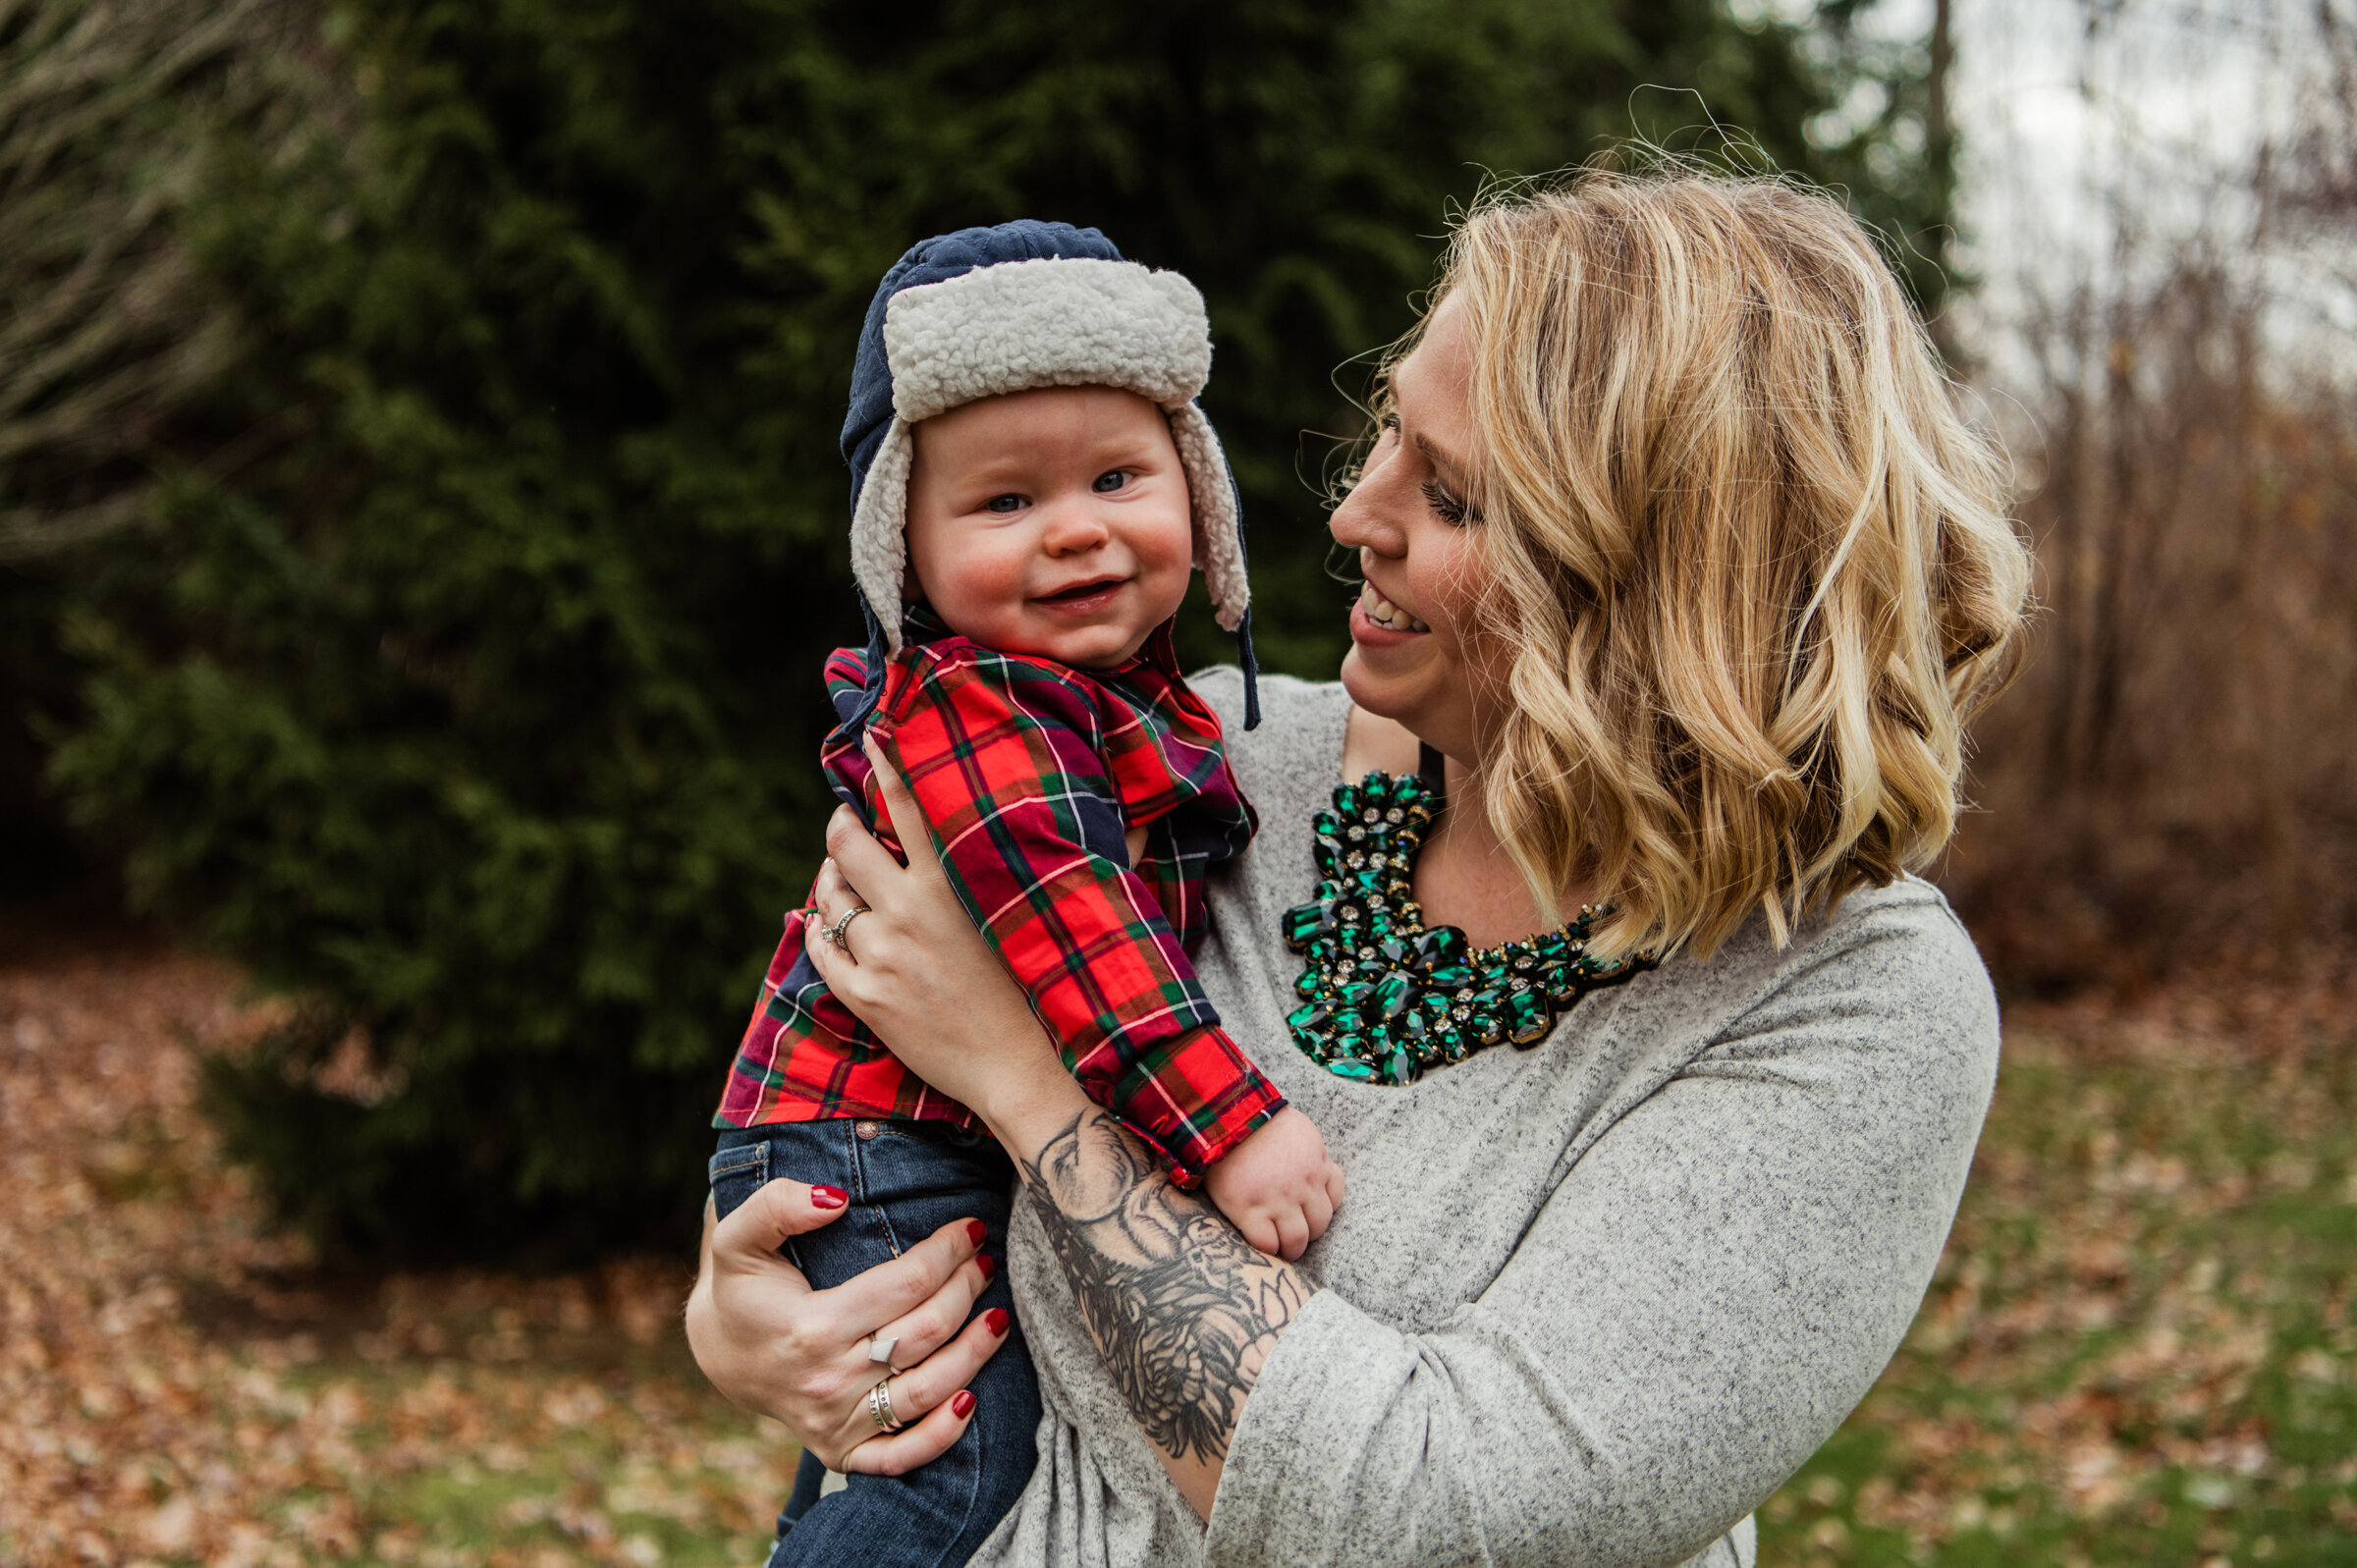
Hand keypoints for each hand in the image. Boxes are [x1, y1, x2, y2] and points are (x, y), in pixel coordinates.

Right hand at [684, 1179, 1009, 1474]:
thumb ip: (776, 1205)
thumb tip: (835, 1199)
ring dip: (975, 1352)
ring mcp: (836, 1423)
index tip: (971, 1228)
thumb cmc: (743, 1287)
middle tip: (986, 1260)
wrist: (722, 1352)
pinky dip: (943, 1433)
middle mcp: (827, 1381)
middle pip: (925, 1332)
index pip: (903, 1285)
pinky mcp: (843, 1452)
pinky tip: (971, 1398)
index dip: (946, 1252)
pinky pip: (903, 1456)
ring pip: (929, 1389)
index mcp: (809, 1327)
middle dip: (967, 1289)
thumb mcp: (738, 1237)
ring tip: (998, 1315)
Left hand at [801, 734, 1072, 1128]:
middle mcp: (911, 910)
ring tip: (838, 873)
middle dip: (841, 824)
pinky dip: (817, 929)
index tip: (874, 732)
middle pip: (847, 844)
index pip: (909, 802)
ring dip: (829, 878)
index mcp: (958, 879)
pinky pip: (820, 950)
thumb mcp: (1080, 915)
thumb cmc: (1059, 992)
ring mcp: (883, 956)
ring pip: (828, 897)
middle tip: (846, 819)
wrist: (1030, 1077)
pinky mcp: (866, 999)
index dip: (887, 761)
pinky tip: (826, 922)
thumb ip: (1109, 857)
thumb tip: (1148, 815)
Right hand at [1201, 1106, 1346, 1260]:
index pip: (1335, 1197)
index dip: (1322, 1208)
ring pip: (1296, 1240)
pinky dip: (1267, 1248)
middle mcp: (1302, 1186)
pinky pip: (1266, 1243)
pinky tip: (1260, 1242)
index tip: (1310, 1213)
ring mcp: (1276, 1201)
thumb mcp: (1300, 1130)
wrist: (1225, 1119)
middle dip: (1310, 1233)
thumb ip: (1312, 1153)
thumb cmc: (1258, 1119)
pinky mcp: (1249, 1210)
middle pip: (1319, 1223)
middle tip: (1296, 1235)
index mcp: (1316, 1164)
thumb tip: (1318, 1169)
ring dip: (1291, 1248)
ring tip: (1282, 1248)